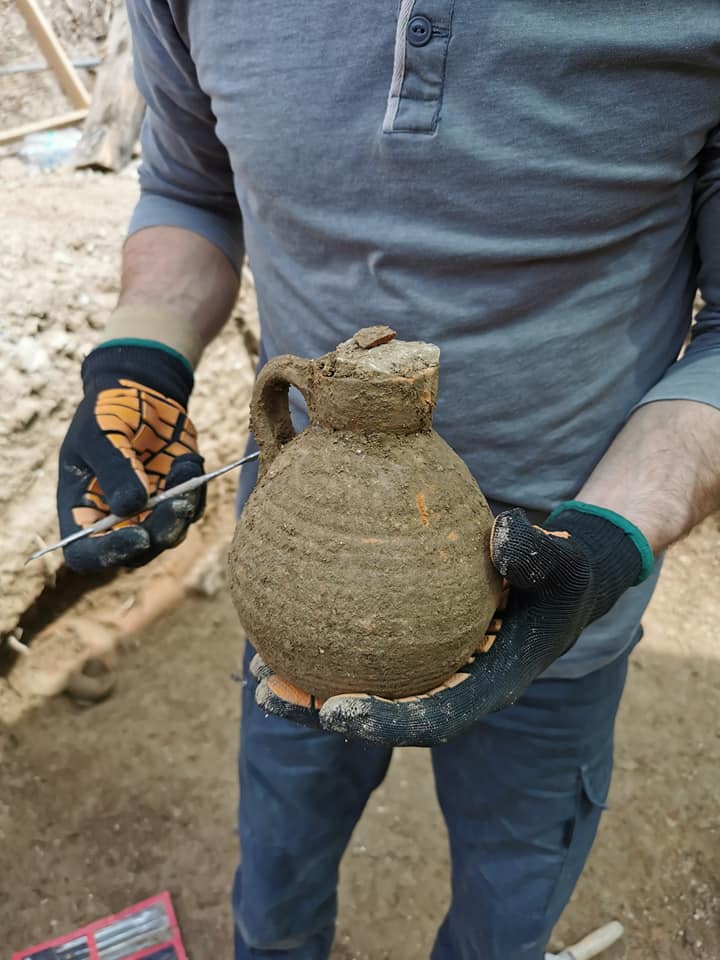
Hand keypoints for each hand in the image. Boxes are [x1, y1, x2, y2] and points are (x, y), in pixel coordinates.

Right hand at [58, 343, 204, 571]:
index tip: (138, 537)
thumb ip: (114, 468)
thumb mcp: (101, 433)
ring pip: (169, 535)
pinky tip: (188, 459)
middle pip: (137, 553)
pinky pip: (192, 510)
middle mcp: (113, 521)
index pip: (85, 553)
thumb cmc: (108, 411)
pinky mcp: (175, 500)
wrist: (141, 391)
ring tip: (184, 464)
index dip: (108, 555)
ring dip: (183, 508)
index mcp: (81, 509)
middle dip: (160, 532)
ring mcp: (147, 513)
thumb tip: (130, 507)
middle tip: (178, 502)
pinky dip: (195, 489)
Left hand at [252, 502, 652, 745]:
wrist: (566, 582)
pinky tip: (288, 624)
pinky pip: (370, 656)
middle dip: (322, 712)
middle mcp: (454, 687)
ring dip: (311, 686)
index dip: (383, 722)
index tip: (335, 712)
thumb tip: (500, 535)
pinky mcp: (420, 651)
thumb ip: (538, 554)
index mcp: (488, 684)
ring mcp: (435, 671)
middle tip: (266, 691)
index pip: (432, 717)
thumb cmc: (564, 576)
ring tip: (257, 672)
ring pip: (368, 688)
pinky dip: (329, 647)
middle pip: (382, 713)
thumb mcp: (563, 563)